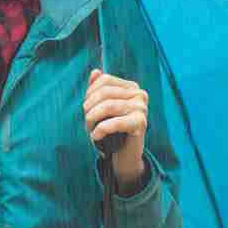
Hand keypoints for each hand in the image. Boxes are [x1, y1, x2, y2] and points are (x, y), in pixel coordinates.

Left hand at [83, 68, 147, 188]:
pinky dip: (101, 130)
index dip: (89, 93)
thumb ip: (98, 90)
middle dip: (89, 108)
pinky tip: (95, 136)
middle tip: (87, 122)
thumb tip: (95, 71)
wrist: (124, 155)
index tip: (85, 108)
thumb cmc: (112, 130)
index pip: (104, 80)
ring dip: (92, 120)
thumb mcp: (102, 108)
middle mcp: (139, 94)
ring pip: (108, 106)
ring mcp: (142, 108)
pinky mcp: (141, 123)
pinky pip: (115, 122)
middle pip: (105, 93)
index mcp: (131, 87)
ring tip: (90, 129)